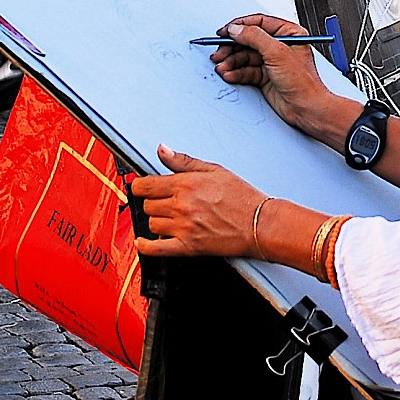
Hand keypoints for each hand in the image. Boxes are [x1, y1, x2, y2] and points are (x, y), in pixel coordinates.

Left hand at [131, 150, 261, 257]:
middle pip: (148, 205)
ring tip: (169, 217)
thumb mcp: (214, 170)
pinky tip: (143, 242)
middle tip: (164, 201)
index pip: (146, 185)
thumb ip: (183, 161)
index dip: (140, 185)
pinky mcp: (189, 247)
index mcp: (186, 185)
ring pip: (152, 224)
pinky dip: (146, 246)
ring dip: (156, 220)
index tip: (142, 187)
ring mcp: (184, 227)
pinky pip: (157, 249)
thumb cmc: (242, 197)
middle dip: (153, 201)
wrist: (259, 224)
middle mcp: (181, 206)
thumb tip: (163, 150)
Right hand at [210, 14, 347, 142]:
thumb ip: (255, 38)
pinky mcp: (265, 76)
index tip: (225, 31)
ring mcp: (272, 62)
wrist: (306, 109)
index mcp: (289, 33)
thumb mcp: (277, 53)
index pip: (259, 23)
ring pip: (245, 57)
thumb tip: (237, 29)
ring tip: (222, 67)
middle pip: (249, 40)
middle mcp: (280, 46)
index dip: (240, 26)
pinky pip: (246, 71)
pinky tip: (230, 75)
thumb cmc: (303, 82)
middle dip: (232, 47)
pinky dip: (236, 73)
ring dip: (231, 62)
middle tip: (219, 52)